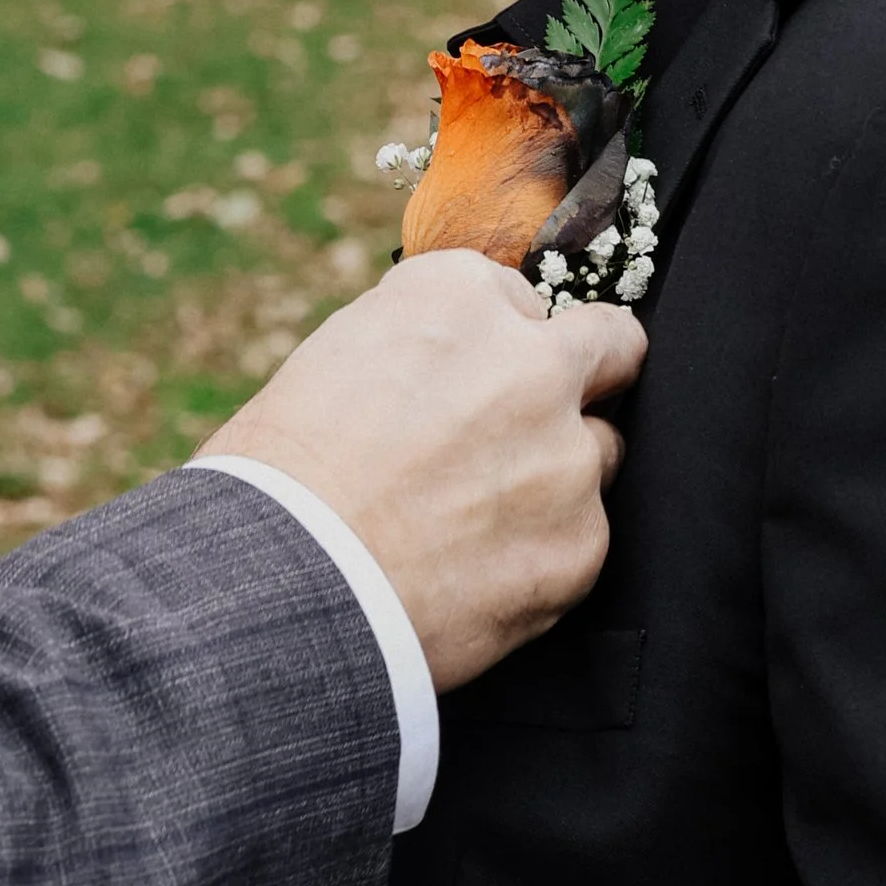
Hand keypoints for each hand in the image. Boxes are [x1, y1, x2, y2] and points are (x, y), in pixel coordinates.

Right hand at [201, 247, 643, 688]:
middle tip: (533, 422)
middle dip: (585, 376)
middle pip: (609, 346)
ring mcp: (568, 456)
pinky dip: (536, 561)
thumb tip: (446, 378)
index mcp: (457, 298)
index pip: (515, 299)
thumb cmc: (276, 479)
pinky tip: (471, 579)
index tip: (462, 385)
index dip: (489, 349)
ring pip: (599, 455)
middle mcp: (531, 362)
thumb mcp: (329, 364)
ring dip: (554, 480)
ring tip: (471, 527)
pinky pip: (579, 543)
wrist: (283, 586)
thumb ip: (415, 352)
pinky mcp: (581, 544)